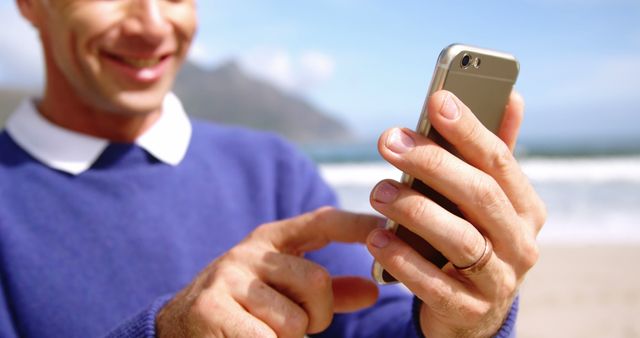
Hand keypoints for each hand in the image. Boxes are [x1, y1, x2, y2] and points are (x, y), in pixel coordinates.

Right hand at [156, 207, 380, 337]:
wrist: (178, 328)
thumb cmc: (244, 309)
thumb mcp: (283, 290)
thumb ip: (328, 291)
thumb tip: (373, 291)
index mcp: (270, 240)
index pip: (322, 222)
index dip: (356, 224)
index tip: (386, 228)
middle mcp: (249, 252)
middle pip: (316, 281)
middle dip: (318, 315)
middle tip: (300, 325)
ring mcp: (227, 278)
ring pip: (294, 319)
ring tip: (264, 332)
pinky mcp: (211, 309)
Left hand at [366, 90, 545, 336]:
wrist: (472, 310)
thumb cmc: (474, 237)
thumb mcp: (487, 199)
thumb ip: (493, 153)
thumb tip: (513, 94)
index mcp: (526, 207)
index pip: (499, 160)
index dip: (468, 129)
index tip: (436, 100)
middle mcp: (521, 243)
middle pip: (478, 195)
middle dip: (431, 162)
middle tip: (388, 141)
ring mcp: (499, 281)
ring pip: (459, 239)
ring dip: (414, 210)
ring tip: (378, 191)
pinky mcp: (469, 311)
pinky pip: (434, 285)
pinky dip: (403, 260)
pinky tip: (376, 239)